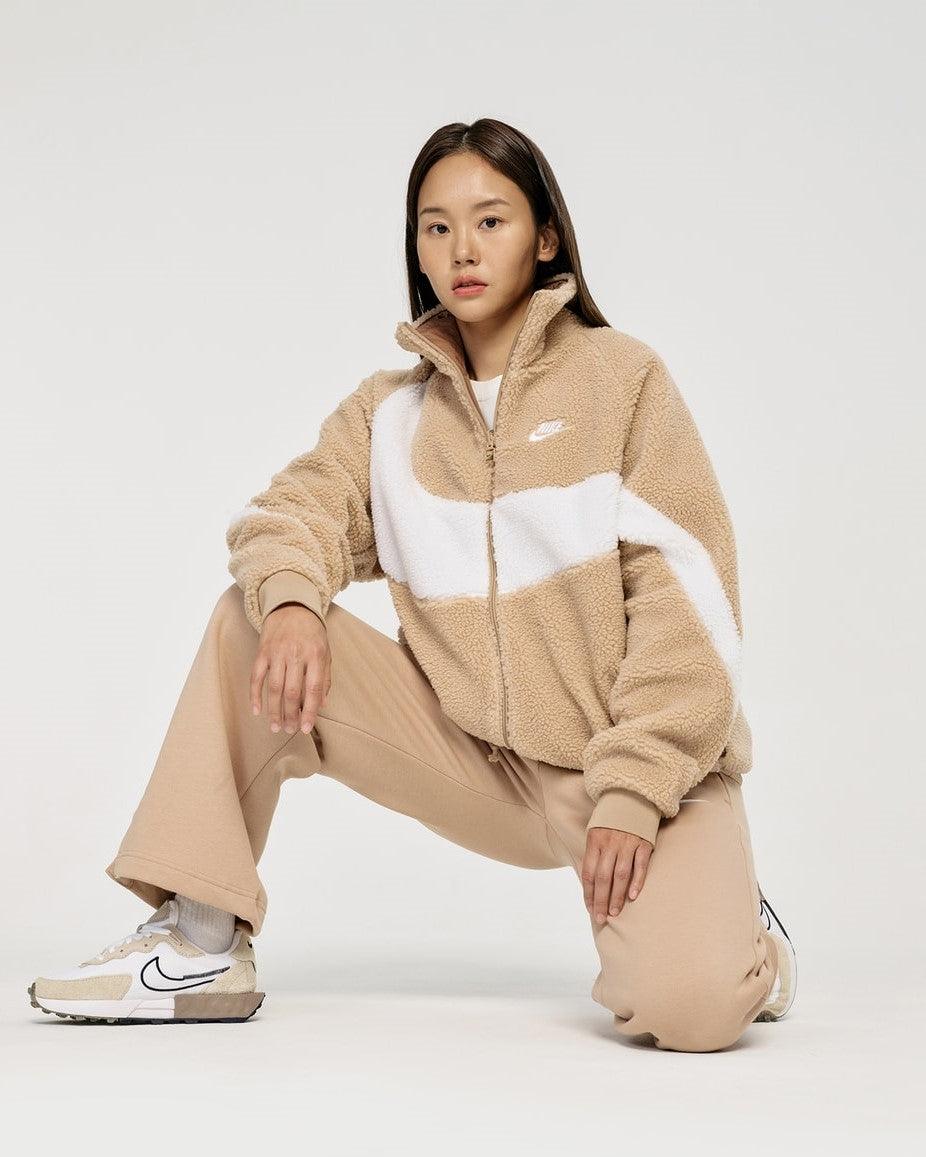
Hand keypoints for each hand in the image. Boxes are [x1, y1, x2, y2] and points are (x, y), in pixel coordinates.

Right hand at [250, 604, 330, 734]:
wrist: (292, 606)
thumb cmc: (312, 633)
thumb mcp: (326, 652)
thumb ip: (325, 678)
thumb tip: (322, 705)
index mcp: (315, 655)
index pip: (313, 689)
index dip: (309, 711)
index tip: (306, 728)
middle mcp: (296, 654)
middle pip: (292, 691)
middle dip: (290, 714)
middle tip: (290, 730)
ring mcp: (277, 652)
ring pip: (273, 687)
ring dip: (274, 710)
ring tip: (276, 727)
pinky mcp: (262, 651)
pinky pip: (256, 676)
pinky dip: (255, 694)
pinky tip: (257, 710)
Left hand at [582, 827, 653, 923]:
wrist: (631, 795)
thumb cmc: (611, 820)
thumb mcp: (596, 833)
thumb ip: (593, 855)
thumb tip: (589, 883)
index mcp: (594, 841)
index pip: (588, 872)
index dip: (588, 893)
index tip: (590, 909)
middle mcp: (609, 843)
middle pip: (603, 877)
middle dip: (601, 900)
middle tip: (601, 918)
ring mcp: (627, 843)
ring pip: (620, 875)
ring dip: (617, 896)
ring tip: (614, 913)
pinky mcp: (644, 842)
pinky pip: (640, 865)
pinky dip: (637, 881)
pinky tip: (633, 896)